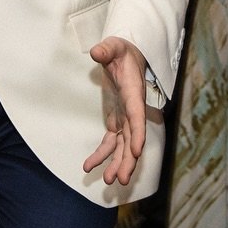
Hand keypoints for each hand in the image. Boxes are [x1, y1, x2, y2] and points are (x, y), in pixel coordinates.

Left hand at [82, 36, 149, 186]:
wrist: (126, 57)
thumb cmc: (121, 52)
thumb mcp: (114, 46)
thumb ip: (106, 49)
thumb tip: (97, 52)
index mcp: (134, 94)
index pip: (137, 117)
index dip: (138, 134)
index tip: (136, 151)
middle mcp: (132, 111)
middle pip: (132, 139)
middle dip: (128, 160)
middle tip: (121, 178)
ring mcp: (125, 119)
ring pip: (123, 146)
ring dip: (117, 163)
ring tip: (108, 181)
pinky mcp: (116, 122)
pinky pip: (110, 143)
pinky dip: (101, 155)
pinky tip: (89, 167)